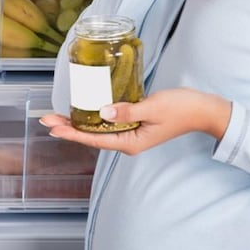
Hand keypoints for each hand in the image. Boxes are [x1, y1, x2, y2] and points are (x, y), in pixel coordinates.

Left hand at [40, 89, 231, 155]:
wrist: (203, 110)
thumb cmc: (181, 108)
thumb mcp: (153, 107)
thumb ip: (127, 110)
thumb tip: (102, 112)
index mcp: (131, 142)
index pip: (94, 139)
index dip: (71, 132)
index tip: (52, 126)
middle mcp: (128, 141)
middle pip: (92, 135)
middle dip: (68, 126)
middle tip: (46, 118)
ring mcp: (131, 133)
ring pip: (99, 129)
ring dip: (79, 122)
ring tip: (58, 115)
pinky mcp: (135, 123)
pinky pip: (109, 122)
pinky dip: (94, 117)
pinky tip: (85, 110)